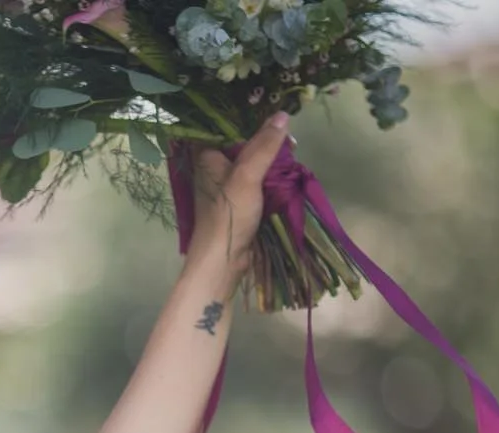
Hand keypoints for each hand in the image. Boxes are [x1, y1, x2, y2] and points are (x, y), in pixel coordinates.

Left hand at [185, 112, 290, 286]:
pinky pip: (258, 178)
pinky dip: (271, 174)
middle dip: (264, 137)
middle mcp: (214, 167)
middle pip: (241, 142)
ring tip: (292, 145)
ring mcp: (228, 185)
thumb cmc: (228, 216)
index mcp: (207, 157)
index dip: (245, 116)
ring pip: (252, 160)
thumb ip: (264, 146)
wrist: (224, 260)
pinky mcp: (240, 200)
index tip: (269, 105)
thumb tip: (283, 114)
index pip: (223, 125)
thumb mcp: (247, 175)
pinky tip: (287, 167)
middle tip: (287, 130)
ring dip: (271, 156)